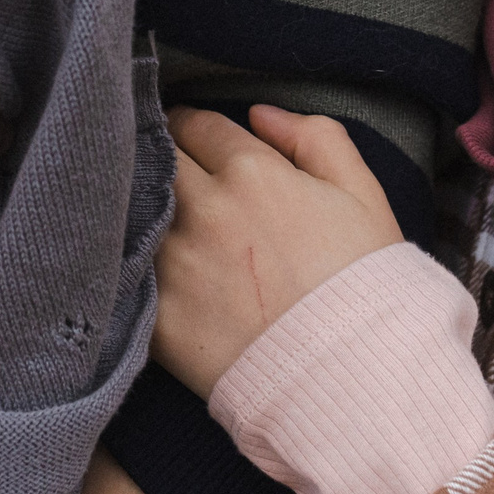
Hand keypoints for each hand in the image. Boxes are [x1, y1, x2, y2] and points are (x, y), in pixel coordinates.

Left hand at [152, 106, 401, 399]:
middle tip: (165, 170)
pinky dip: (130, 262)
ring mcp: (175, 263)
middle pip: (155, 157)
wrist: (353, 380)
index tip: (189, 137)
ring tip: (146, 214)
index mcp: (253, 173)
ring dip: (141, 207)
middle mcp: (205, 209)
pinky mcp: (158, 317)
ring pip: (134, 210)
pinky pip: (128, 272)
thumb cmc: (366, 286)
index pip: (198, 125)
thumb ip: (316, 138)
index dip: (193, 127)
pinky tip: (137, 266)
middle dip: (159, 155)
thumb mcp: (362, 195)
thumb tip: (261, 113)